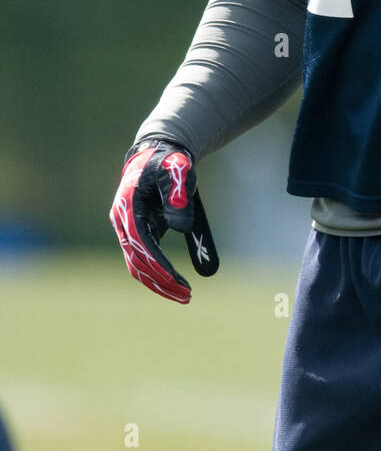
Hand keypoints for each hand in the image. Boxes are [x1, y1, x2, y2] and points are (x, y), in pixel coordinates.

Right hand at [109, 140, 218, 303]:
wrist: (157, 155)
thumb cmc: (169, 161)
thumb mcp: (177, 169)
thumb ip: (178, 193)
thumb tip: (181, 228)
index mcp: (128, 205)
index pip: (140, 242)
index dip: (157, 263)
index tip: (175, 279)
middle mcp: (123, 221)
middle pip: (136, 260)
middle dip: (160, 280)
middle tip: (187, 295)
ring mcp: (128, 229)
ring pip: (137, 265)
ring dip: (158, 282)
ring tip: (185, 295)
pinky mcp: (137, 233)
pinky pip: (144, 260)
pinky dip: (158, 274)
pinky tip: (176, 283)